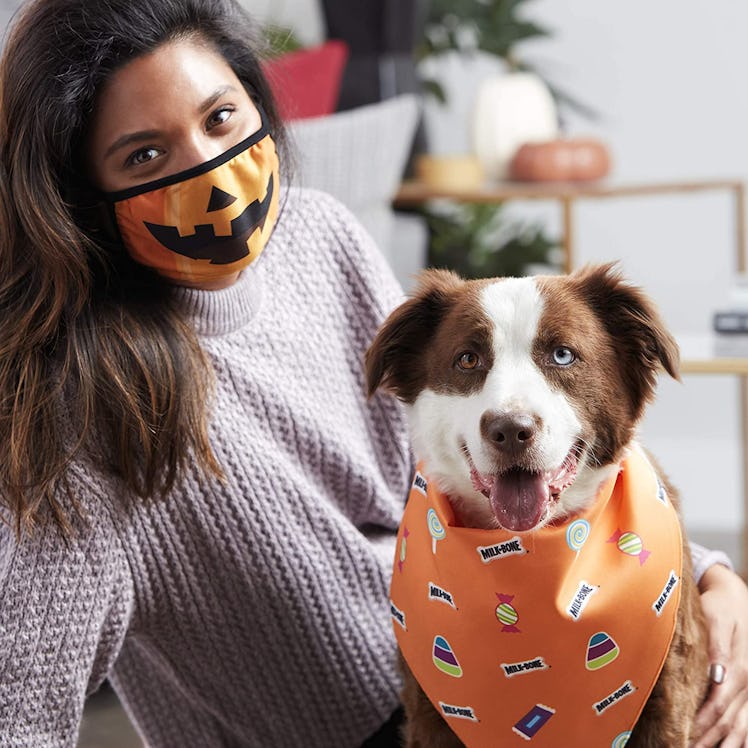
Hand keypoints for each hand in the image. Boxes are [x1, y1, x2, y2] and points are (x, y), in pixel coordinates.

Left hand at [691, 564, 747, 746]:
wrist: (735, 597)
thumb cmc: (720, 607)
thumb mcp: (716, 619)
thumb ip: (717, 647)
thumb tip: (716, 674)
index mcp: (737, 668)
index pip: (718, 706)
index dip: (701, 724)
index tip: (683, 736)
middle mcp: (747, 683)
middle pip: (728, 722)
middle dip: (706, 739)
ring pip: (740, 727)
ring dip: (721, 743)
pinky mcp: (747, 689)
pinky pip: (746, 721)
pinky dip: (739, 738)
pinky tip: (726, 747)